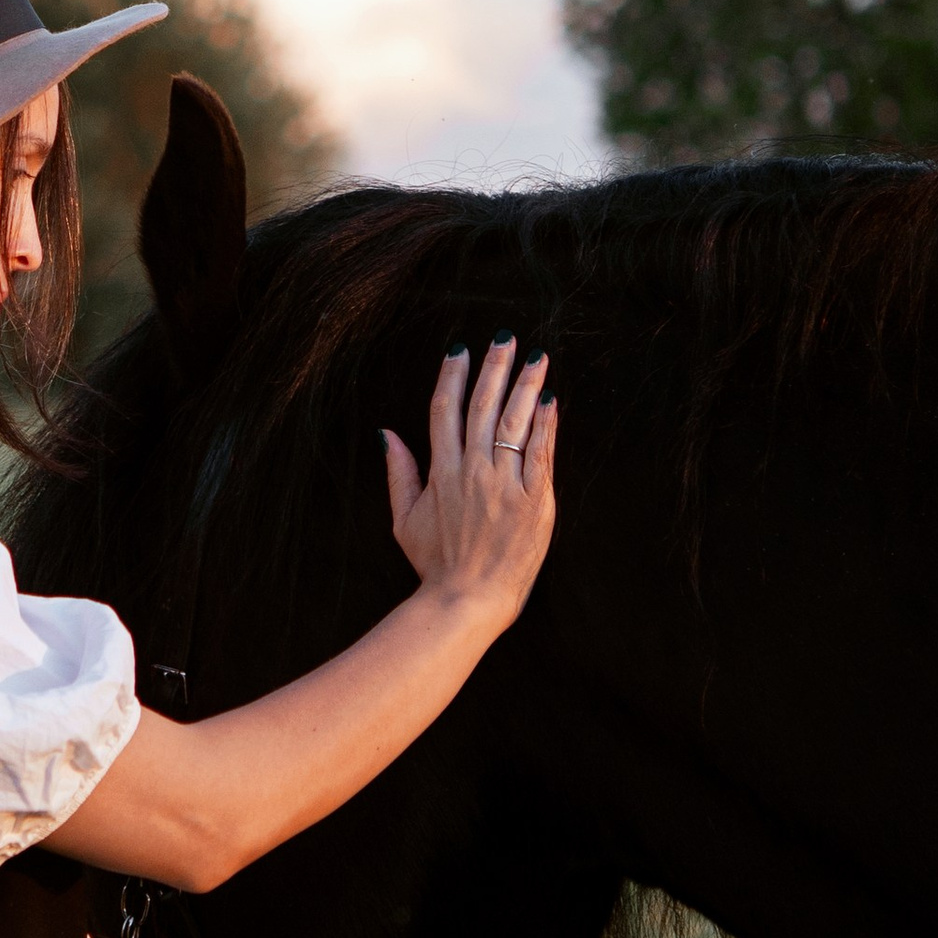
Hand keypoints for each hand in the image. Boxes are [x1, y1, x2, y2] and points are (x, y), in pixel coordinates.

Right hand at [383, 337, 556, 627]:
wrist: (468, 600)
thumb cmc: (436, 564)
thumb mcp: (404, 519)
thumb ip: (398, 473)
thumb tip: (386, 433)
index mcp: (441, 472)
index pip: (445, 411)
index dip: (453, 377)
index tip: (461, 351)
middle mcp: (473, 471)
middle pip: (483, 407)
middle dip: (494, 368)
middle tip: (505, 338)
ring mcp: (505, 485)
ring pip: (514, 423)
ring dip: (525, 386)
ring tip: (536, 357)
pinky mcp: (535, 501)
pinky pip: (541, 454)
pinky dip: (546, 426)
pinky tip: (551, 401)